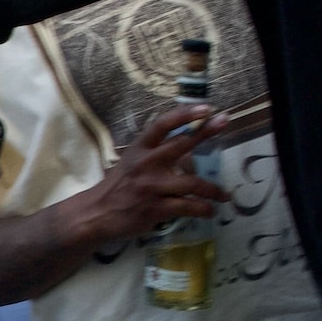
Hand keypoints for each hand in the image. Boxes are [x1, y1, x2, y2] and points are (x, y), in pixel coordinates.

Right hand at [72, 104, 227, 246]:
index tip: (205, 107)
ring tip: (224, 195)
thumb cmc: (118, 185)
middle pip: (181, 144)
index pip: (162, 124)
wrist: (97, 213)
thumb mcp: (131, 161)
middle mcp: (147, 164)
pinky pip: (187, 207)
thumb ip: (155, 153)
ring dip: (213, 189)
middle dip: (205, 132)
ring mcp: (152, 187)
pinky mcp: (155, 209)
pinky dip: (202, 209)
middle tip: (224, 121)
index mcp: (140, 148)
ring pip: (192, 183)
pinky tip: (210, 211)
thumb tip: (186, 145)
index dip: (184, 114)